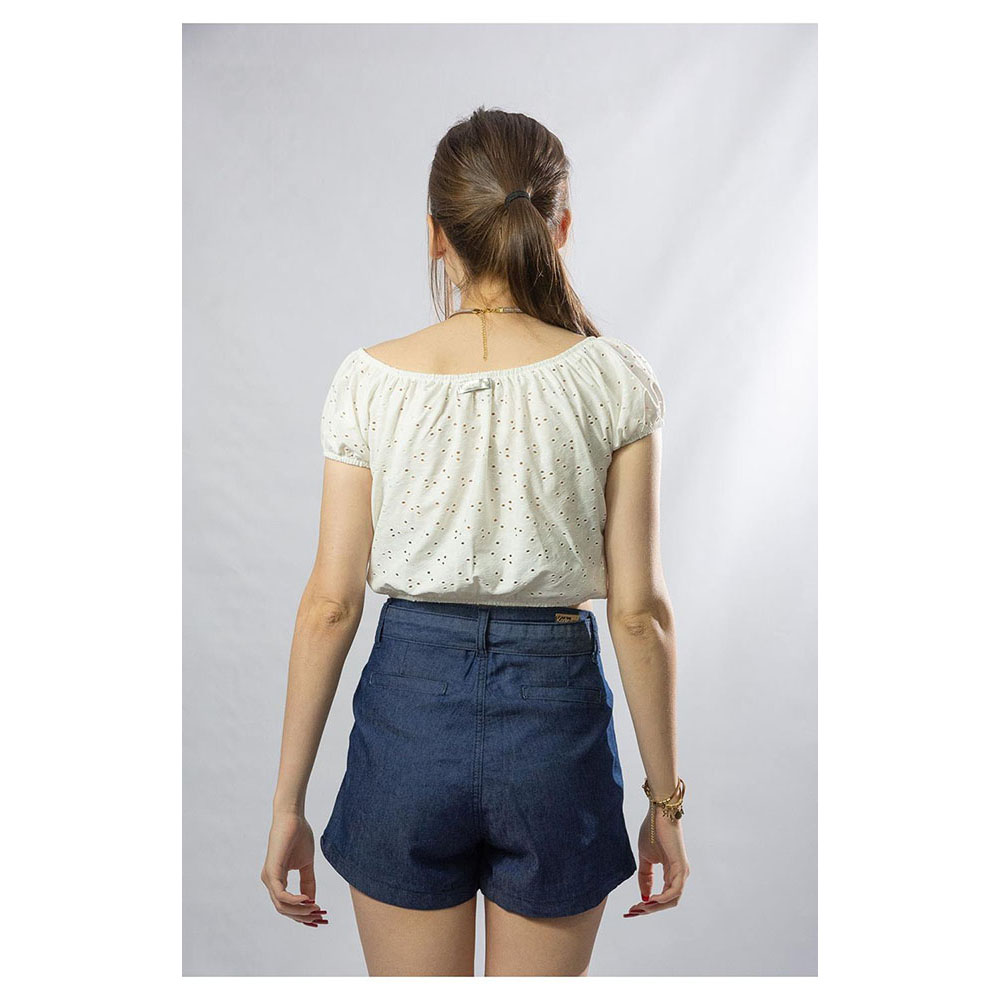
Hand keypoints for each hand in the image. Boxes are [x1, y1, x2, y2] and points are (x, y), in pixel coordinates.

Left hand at [261, 812, 326, 927]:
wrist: (293, 817)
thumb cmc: (299, 836)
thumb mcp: (306, 864)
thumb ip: (308, 882)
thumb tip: (312, 901)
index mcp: (276, 880)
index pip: (287, 906)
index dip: (302, 914)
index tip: (320, 917)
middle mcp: (270, 881)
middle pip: (284, 910)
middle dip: (303, 916)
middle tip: (321, 916)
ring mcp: (268, 878)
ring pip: (282, 906)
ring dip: (300, 911)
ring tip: (316, 908)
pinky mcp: (271, 872)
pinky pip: (281, 895)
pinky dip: (295, 900)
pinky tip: (308, 899)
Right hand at [623, 810, 689, 917]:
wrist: (658, 813)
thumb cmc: (653, 831)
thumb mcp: (645, 858)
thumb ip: (646, 877)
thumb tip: (644, 896)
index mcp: (672, 873)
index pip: (662, 897)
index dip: (647, 906)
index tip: (631, 910)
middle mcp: (680, 875)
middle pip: (667, 902)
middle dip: (649, 910)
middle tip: (632, 912)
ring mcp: (682, 872)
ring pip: (671, 900)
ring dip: (654, 907)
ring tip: (638, 907)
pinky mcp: (681, 867)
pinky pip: (674, 890)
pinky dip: (662, 898)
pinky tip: (649, 900)